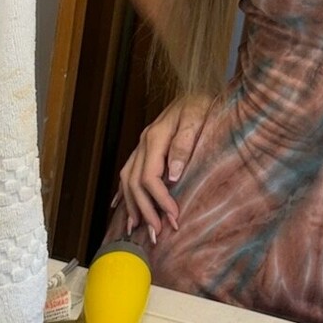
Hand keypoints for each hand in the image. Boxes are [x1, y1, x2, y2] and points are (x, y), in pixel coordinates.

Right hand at [114, 92, 215, 242]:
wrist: (196, 90)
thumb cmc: (201, 104)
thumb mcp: (197, 119)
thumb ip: (184, 145)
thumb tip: (173, 175)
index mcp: (155, 138)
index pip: (150, 177)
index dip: (159, 200)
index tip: (173, 217)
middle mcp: (143, 143)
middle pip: (135, 183)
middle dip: (145, 210)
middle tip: (157, 233)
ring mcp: (140, 146)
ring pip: (127, 181)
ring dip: (133, 206)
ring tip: (139, 228)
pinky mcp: (144, 149)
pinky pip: (128, 173)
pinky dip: (124, 193)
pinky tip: (121, 208)